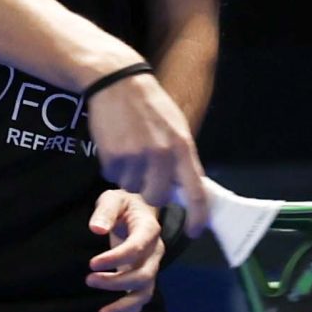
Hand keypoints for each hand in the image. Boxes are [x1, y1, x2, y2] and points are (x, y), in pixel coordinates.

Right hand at [84, 73, 210, 233]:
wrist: (117, 82)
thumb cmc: (150, 105)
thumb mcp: (176, 126)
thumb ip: (181, 157)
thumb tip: (186, 188)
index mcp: (182, 146)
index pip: (196, 191)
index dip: (198, 216)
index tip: (195, 230)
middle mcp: (161, 155)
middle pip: (158, 197)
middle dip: (153, 191)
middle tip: (148, 173)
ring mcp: (136, 157)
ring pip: (133, 188)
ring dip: (131, 176)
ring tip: (131, 148)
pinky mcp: (112, 157)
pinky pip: (114, 177)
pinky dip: (115, 168)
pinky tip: (117, 145)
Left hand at [87, 187, 165, 311]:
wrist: (138, 210)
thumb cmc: (123, 203)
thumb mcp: (112, 198)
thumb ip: (105, 212)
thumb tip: (96, 230)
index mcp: (149, 229)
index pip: (137, 248)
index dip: (115, 258)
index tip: (92, 264)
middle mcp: (155, 251)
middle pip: (144, 275)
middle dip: (117, 283)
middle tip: (89, 280)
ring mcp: (151, 267)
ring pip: (144, 293)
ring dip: (124, 308)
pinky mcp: (143, 279)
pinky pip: (139, 301)